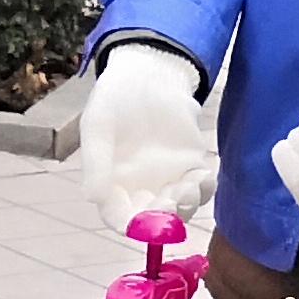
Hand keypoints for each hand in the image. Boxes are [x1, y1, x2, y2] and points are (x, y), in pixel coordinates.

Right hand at [77, 39, 215, 233]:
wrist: (147, 74)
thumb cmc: (115, 99)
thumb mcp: (97, 125)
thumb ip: (96, 162)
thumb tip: (93, 199)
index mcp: (112, 185)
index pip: (120, 216)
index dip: (129, 224)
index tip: (140, 222)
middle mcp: (140, 189)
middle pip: (153, 219)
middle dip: (163, 218)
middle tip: (170, 202)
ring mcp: (168, 180)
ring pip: (180, 208)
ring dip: (186, 206)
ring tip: (189, 187)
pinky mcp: (191, 166)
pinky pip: (201, 188)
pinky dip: (205, 189)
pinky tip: (204, 177)